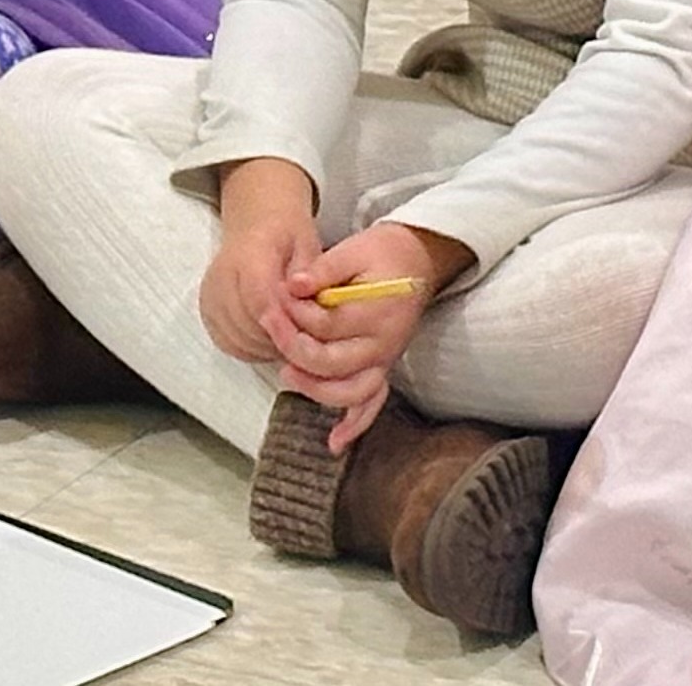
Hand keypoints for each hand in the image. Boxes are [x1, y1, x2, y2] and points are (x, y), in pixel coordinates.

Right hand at [201, 162, 323, 367]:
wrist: (257, 223)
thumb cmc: (287, 235)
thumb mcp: (307, 245)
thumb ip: (309, 276)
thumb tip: (307, 305)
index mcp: (250, 253)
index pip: (258, 296)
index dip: (277, 322)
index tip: (296, 338)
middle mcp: (222, 276)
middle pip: (245, 323)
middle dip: (276, 338)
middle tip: (304, 341)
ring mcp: (211, 296)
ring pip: (235, 338)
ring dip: (264, 347)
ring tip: (290, 340)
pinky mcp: (208, 311)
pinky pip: (227, 343)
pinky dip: (250, 349)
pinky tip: (271, 341)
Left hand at [268, 220, 457, 451]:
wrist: (419, 259)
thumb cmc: (384, 252)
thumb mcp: (355, 249)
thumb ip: (324, 268)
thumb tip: (293, 285)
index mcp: (378, 310)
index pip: (325, 324)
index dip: (294, 316)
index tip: (275, 302)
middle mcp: (385, 342)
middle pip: (332, 362)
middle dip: (295, 352)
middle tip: (271, 333)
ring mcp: (386, 358)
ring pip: (350, 391)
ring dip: (316, 390)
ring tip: (287, 376)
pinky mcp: (384, 366)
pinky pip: (372, 403)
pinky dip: (355, 424)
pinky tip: (334, 442)